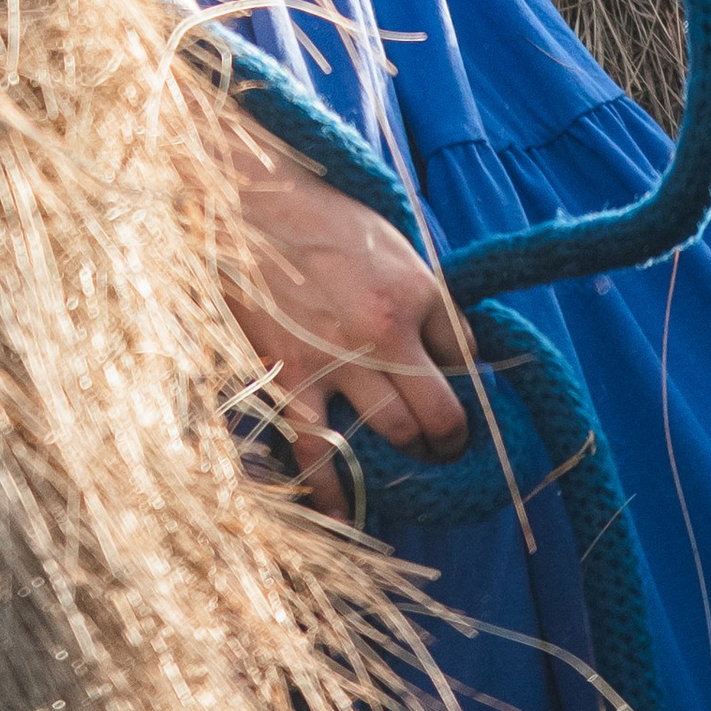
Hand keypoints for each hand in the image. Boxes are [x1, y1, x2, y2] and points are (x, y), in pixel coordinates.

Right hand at [219, 112, 471, 519]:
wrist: (243, 198)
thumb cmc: (319, 216)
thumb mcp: (388, 239)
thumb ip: (421, 293)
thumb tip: (450, 350)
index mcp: (417, 289)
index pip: (466, 356)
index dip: (463, 376)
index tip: (453, 388)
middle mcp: (386, 331)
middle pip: (442, 414)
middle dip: (449, 438)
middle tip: (443, 446)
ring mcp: (337, 359)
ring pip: (395, 435)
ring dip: (406, 454)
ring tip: (403, 457)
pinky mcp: (289, 376)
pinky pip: (318, 452)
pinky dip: (332, 489)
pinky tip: (341, 512)